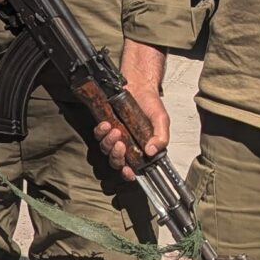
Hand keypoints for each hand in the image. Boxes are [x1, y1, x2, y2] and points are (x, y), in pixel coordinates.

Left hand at [93, 41, 170, 176]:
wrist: (139, 86)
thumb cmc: (151, 104)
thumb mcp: (161, 121)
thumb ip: (161, 137)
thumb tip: (151, 152)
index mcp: (141, 148)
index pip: (132, 167)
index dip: (128, 173)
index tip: (127, 171)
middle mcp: (127, 145)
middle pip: (115, 161)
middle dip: (116, 156)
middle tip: (121, 145)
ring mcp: (115, 136)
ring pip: (105, 149)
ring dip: (109, 143)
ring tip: (116, 130)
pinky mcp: (106, 126)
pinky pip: (98, 134)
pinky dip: (101, 131)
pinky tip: (107, 124)